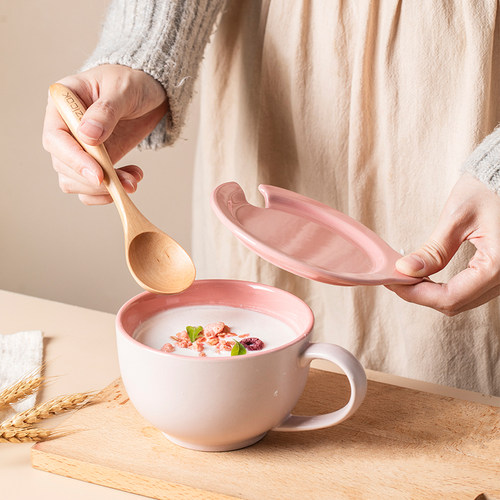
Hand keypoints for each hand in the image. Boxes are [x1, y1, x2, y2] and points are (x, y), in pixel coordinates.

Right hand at [42, 64, 167, 204]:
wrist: (149, 93)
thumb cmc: (132, 82)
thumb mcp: (123, 89)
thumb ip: (106, 111)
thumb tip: (87, 135)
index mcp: (63, 103)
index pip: (55, 138)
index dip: (74, 159)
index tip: (98, 175)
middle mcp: (65, 128)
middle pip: (63, 165)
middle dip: (93, 180)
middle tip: (124, 183)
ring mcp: (78, 148)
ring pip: (74, 182)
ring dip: (103, 190)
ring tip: (132, 181)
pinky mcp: (94, 163)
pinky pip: (91, 188)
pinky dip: (109, 192)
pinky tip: (131, 179)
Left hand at [386, 173, 499, 314]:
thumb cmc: (489, 189)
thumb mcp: (458, 218)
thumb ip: (433, 250)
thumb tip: (405, 269)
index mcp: (497, 267)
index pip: (450, 297)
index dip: (416, 293)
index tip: (393, 282)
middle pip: (456, 303)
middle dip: (421, 294)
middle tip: (396, 278)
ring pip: (463, 301)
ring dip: (432, 293)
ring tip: (408, 276)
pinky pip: (471, 291)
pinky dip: (447, 288)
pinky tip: (428, 276)